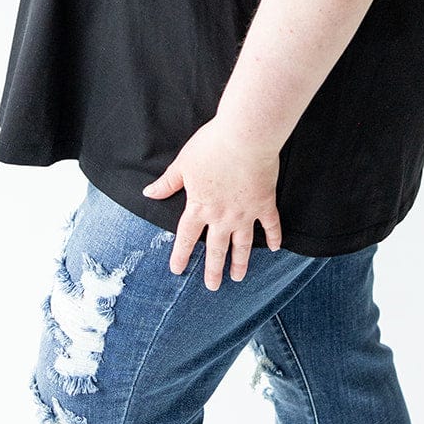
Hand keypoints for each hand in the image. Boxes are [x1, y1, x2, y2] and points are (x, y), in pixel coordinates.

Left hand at [142, 116, 281, 289]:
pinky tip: (275, 248)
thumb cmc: (211, 146)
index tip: (177, 270)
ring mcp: (245, 213)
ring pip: (242, 244)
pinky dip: (273, 237)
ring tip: (238, 277)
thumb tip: (149, 193)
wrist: (245, 137)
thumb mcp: (183, 164)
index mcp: (199, 207)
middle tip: (213, 287)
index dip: (181, 254)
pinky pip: (270, 225)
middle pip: (216, 248)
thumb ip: (168, 182)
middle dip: (213, 269)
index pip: (186, 237)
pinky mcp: (264, 203)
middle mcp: (222, 216)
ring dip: (240, 262)